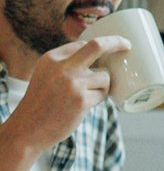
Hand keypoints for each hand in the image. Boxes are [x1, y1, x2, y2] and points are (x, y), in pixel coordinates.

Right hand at [7, 36, 129, 151]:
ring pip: (105, 76)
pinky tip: (85, 104)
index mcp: (51, 58)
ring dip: (103, 85)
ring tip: (88, 95)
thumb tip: (98, 57)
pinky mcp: (82, 101)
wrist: (29, 128)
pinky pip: (103, 94)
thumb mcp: (46, 74)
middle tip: (128, 44)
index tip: (114, 43)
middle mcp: (61, 67)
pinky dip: (99, 98)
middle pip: (98, 46)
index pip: (82, 44)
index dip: (100, 45)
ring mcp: (72, 84)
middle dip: (117, 42)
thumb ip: (66, 64)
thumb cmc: (42, 102)